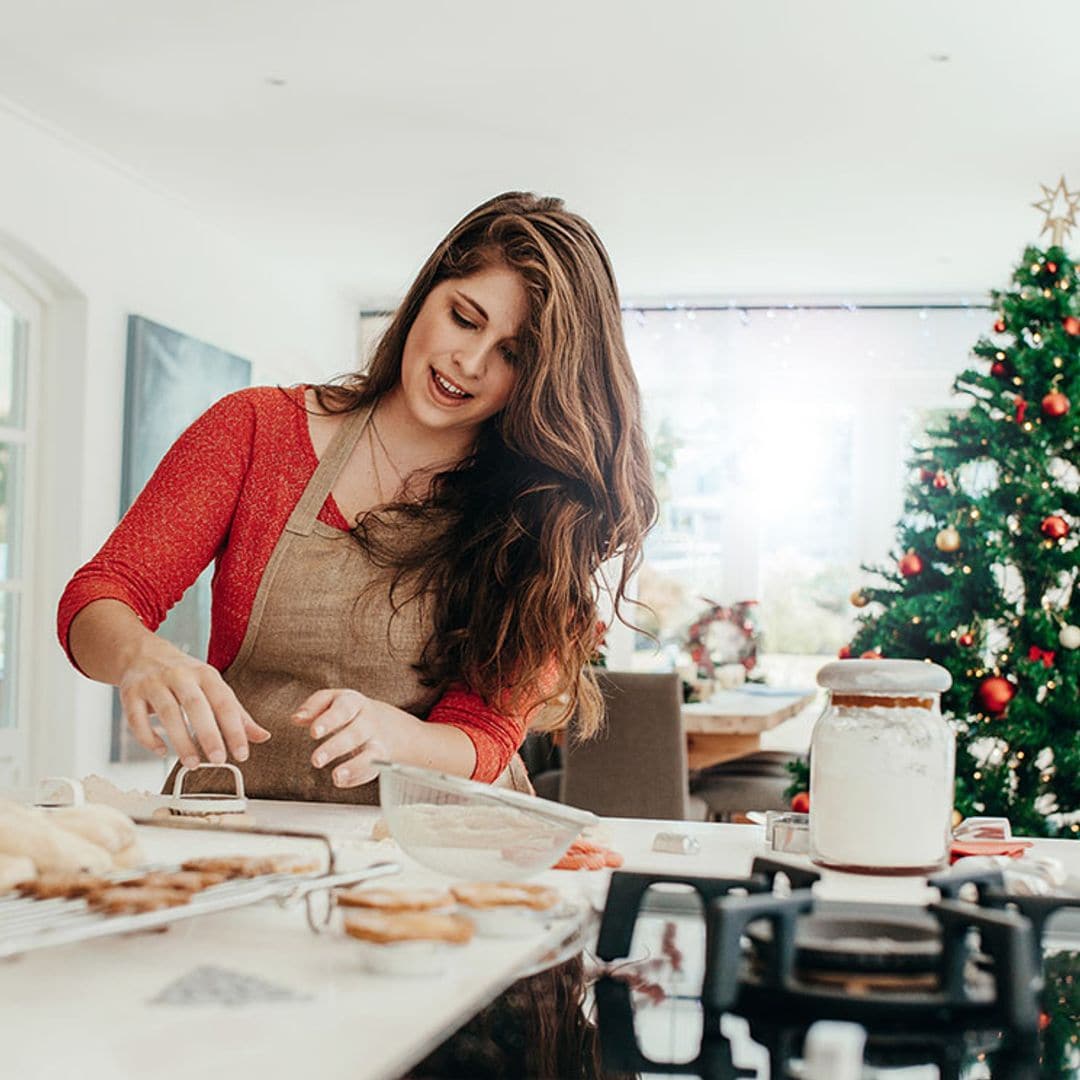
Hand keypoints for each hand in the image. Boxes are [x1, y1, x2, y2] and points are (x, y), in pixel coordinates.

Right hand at [118, 639, 270, 766]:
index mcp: (206, 675)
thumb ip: (237, 714)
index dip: (235, 729)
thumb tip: (263, 736)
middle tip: (218, 760)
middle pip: (196, 705)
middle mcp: (180, 676)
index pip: (224, 702)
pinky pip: (136, 718)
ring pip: (167, 712)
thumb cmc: (184, 676)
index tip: (242, 753)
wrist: (142, 654)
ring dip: (180, 740)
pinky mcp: (130, 692)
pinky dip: (148, 737)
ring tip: (192, 763)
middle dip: (208, 734)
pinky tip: (161, 751)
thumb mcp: (213, 687)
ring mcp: (153, 683)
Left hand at [291, 689, 390, 787]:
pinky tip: (341, 782)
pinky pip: (373, 770)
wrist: (388, 723)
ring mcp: (376, 741)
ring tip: (336, 776)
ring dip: (354, 766)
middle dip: (336, 747)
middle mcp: (368, 721)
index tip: (314, 732)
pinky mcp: (381, 759)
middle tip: (316, 761)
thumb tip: (296, 718)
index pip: (343, 709)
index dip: (329, 721)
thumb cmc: (350, 712)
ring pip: (370, 753)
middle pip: (355, 733)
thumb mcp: (333, 700)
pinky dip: (357, 777)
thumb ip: (314, 707)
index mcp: (354, 702)